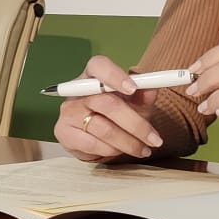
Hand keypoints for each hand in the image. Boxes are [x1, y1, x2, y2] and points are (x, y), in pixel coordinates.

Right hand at [53, 55, 167, 162]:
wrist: (93, 137)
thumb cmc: (115, 114)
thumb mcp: (134, 103)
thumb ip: (143, 95)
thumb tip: (152, 88)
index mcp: (94, 75)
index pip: (99, 66)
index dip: (115, 75)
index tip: (133, 88)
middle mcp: (77, 90)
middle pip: (106, 103)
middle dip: (135, 124)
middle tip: (155, 139)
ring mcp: (68, 111)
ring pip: (103, 128)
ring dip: (128, 143)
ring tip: (143, 149)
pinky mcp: (64, 132)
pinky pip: (93, 144)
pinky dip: (112, 151)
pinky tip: (121, 151)